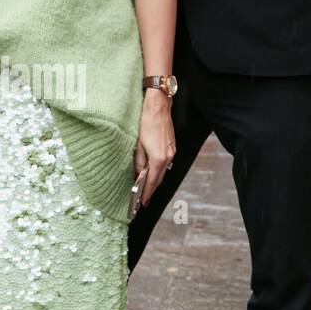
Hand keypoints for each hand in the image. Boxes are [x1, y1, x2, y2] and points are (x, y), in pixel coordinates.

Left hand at [134, 89, 175, 204]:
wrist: (158, 107)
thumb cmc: (146, 123)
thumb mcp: (138, 145)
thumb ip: (139, 162)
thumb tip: (138, 175)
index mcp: (158, 158)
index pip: (152, 181)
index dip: (146, 193)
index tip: (143, 202)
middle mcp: (168, 157)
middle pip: (159, 179)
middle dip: (151, 190)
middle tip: (144, 199)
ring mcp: (171, 152)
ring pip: (162, 171)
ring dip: (155, 180)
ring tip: (146, 188)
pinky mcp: (172, 147)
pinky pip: (165, 163)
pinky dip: (158, 170)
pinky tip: (153, 172)